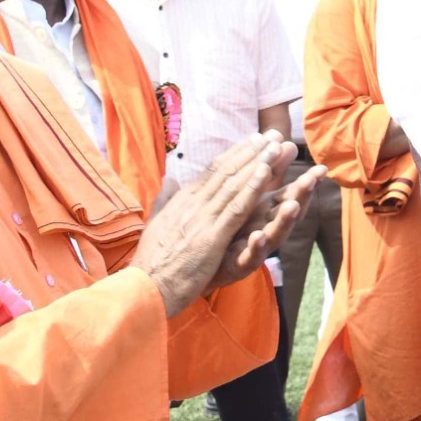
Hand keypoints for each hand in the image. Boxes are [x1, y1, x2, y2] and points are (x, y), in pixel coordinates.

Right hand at [132, 132, 292, 317]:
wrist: (144, 287)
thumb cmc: (152, 260)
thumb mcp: (157, 224)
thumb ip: (165, 200)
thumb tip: (169, 179)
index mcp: (183, 201)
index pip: (213, 171)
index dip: (235, 154)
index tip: (254, 139)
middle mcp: (193, 203)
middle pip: (226, 171)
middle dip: (252, 151)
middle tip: (273, 133)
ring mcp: (203, 219)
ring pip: (234, 184)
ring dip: (257, 163)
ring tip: (277, 145)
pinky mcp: (212, 237)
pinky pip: (236, 208)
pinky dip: (252, 188)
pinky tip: (267, 174)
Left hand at [207, 163, 326, 292]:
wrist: (199, 271)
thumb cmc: (224, 234)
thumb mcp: (245, 204)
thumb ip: (264, 180)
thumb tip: (283, 147)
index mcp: (264, 213)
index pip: (289, 195)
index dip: (305, 183)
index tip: (322, 169)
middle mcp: (264, 229)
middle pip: (286, 212)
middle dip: (301, 196)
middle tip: (312, 180)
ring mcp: (253, 249)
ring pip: (274, 235)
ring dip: (284, 220)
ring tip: (293, 205)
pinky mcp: (237, 267)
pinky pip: (248, 258)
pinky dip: (256, 248)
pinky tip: (258, 236)